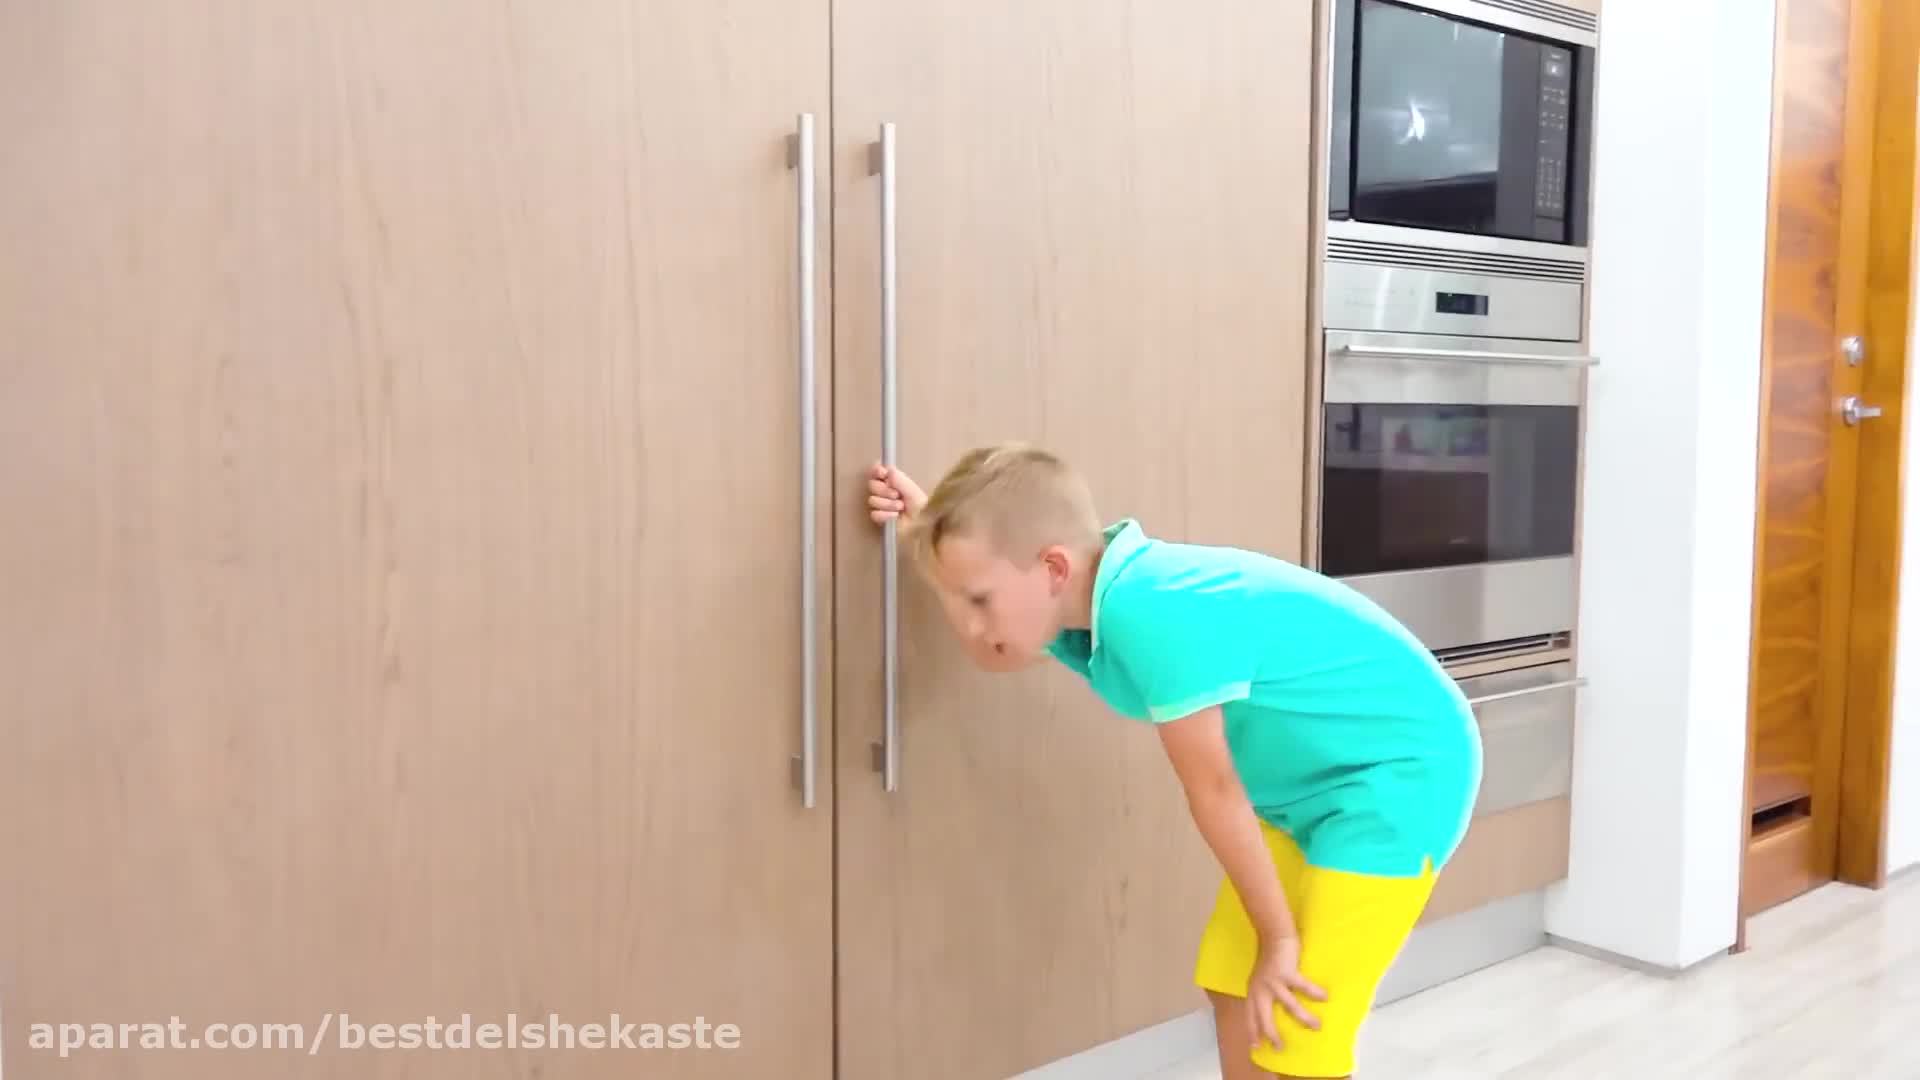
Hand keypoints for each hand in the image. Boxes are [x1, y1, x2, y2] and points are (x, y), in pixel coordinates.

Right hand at [867, 462, 927, 525]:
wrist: (920, 522)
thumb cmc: (919, 504)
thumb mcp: (911, 489)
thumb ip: (899, 479)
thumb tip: (888, 470)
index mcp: (891, 480)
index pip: (876, 470)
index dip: (877, 471)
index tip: (883, 474)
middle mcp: (883, 490)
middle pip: (871, 485)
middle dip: (884, 490)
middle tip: (897, 495)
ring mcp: (879, 504)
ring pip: (872, 500)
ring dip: (888, 504)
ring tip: (900, 507)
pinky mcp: (879, 517)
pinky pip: (874, 514)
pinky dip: (886, 515)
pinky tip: (895, 516)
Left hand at [1246, 936, 1325, 1053]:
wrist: (1274, 935)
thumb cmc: (1270, 959)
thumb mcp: (1261, 979)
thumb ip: (1264, 993)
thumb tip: (1272, 1010)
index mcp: (1253, 991)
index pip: (1250, 1016)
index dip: (1252, 1031)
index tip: (1255, 1047)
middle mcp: (1261, 989)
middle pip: (1264, 1018)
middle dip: (1272, 1034)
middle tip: (1280, 1047)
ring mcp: (1273, 982)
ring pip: (1290, 1006)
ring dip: (1304, 1018)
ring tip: (1317, 1026)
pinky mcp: (1287, 973)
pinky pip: (1304, 987)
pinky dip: (1315, 992)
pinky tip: (1325, 996)